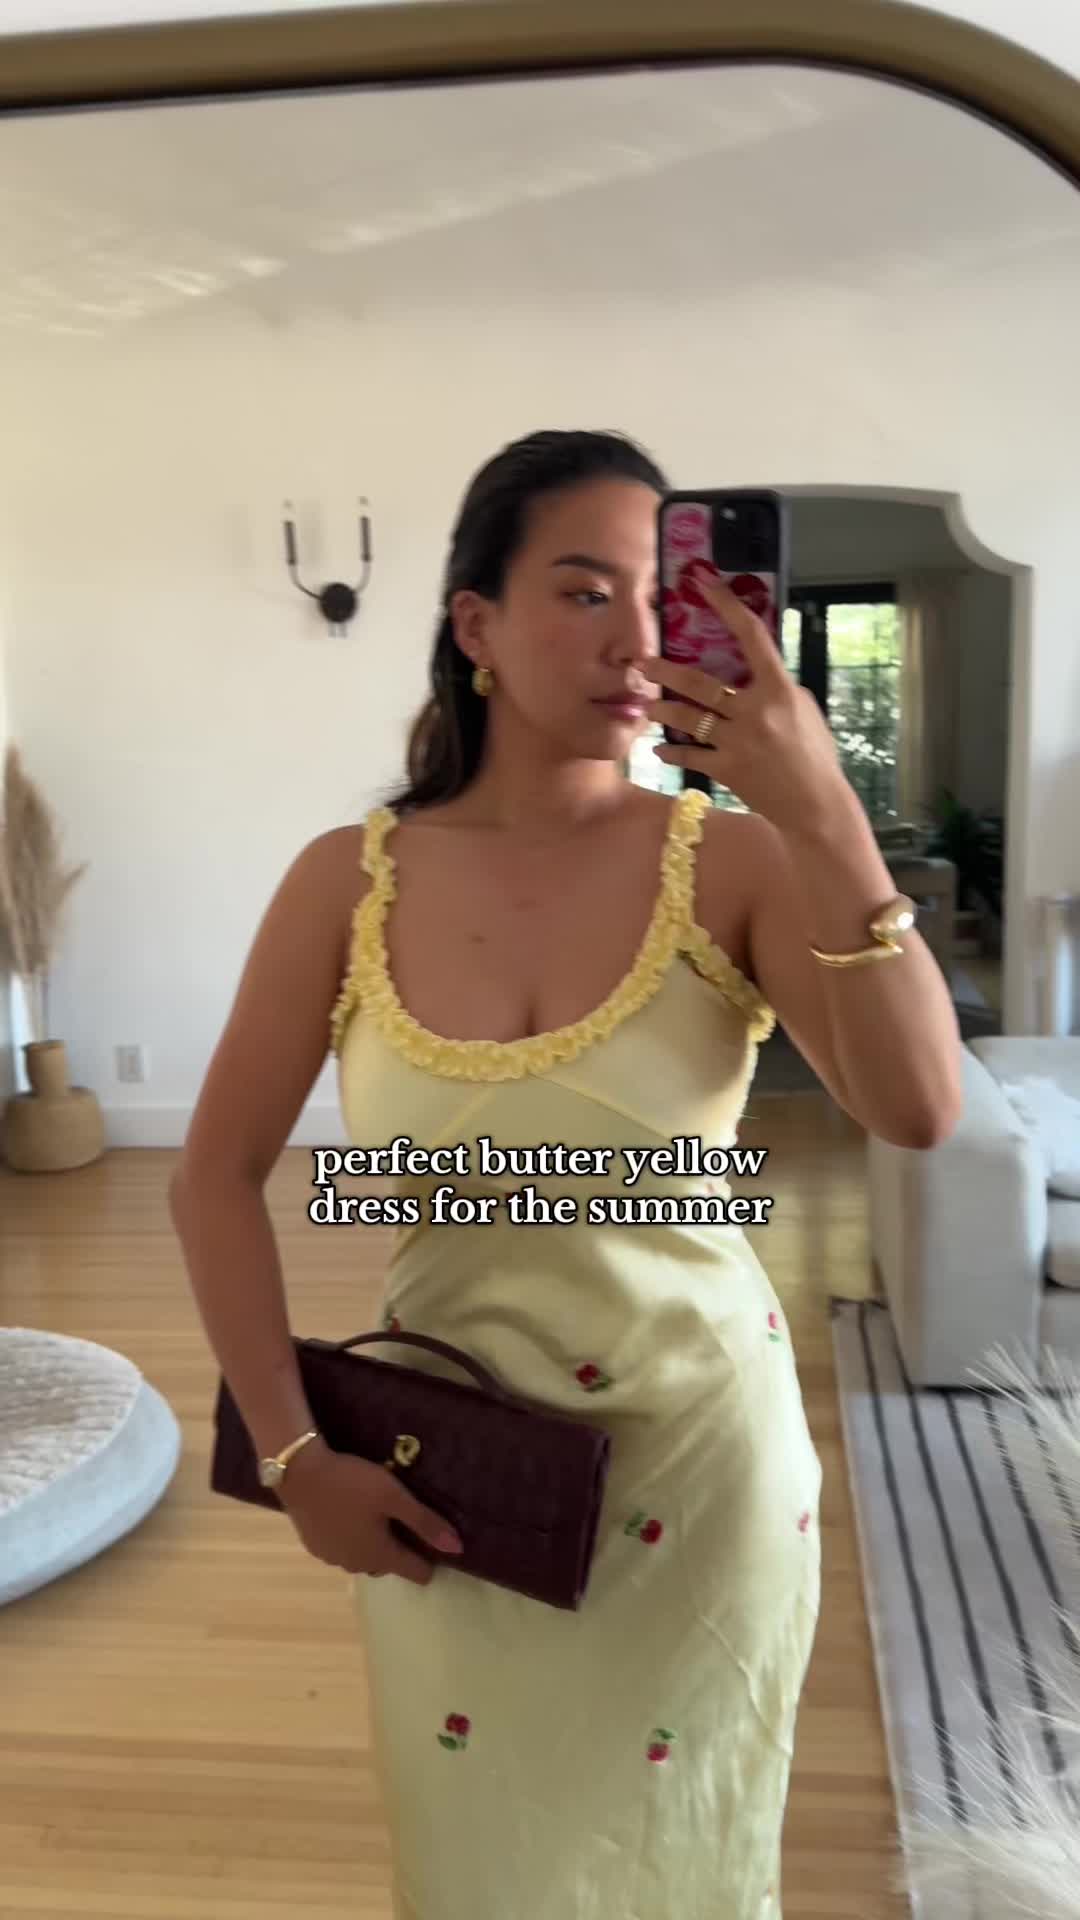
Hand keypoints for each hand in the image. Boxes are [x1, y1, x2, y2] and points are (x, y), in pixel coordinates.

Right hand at [279, 1438, 463, 1585]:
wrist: (300, 1473)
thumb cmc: (353, 1482)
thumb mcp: (394, 1496)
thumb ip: (425, 1522)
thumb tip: (457, 1548)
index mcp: (381, 1556)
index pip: (416, 1572)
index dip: (429, 1559)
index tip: (433, 1540)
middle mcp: (357, 1565)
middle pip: (390, 1565)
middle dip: (400, 1547)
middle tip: (403, 1516)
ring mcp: (333, 1559)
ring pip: (364, 1558)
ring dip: (373, 1543)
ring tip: (375, 1514)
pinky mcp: (315, 1547)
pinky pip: (343, 1550)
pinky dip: (351, 1538)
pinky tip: (348, 1515)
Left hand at [649, 575, 853, 834]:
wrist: (816, 804)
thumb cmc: (816, 754)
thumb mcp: (805, 709)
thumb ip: (777, 687)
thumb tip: (751, 670)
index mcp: (779, 689)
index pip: (751, 637)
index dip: (727, 605)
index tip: (705, 584)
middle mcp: (755, 712)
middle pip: (701, 684)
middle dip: (667, 671)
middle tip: (642, 662)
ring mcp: (738, 742)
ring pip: (688, 718)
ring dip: (663, 709)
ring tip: (646, 703)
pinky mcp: (726, 770)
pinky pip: (690, 756)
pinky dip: (672, 751)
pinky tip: (658, 747)